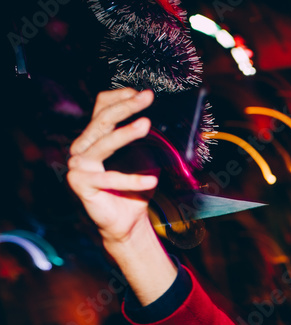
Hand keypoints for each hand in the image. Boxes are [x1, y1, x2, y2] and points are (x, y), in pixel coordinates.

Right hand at [66, 88, 159, 246]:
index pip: (102, 108)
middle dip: (126, 107)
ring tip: (146, 125)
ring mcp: (78, 165)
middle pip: (102, 120)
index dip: (120, 97)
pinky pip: (109, 179)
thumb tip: (170, 124)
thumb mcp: (145, 161)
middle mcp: (82, 148)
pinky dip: (132, 180)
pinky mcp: (80, 183)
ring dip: (125, 133)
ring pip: (103, 143)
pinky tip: (151, 180)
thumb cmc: (134, 191)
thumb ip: (148, 143)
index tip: (142, 93)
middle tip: (147, 98)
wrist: (127, 222)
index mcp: (94, 138)